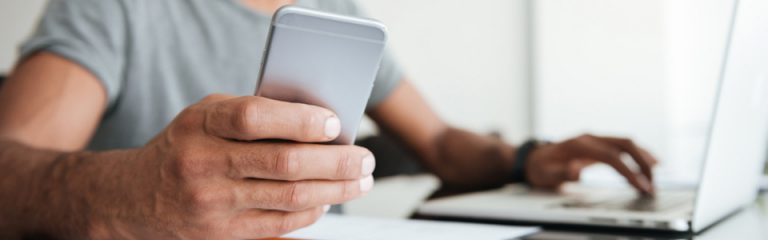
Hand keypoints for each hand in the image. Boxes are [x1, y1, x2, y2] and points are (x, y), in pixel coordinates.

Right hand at [88, 94, 375, 238]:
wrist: (131, 198)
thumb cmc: (184, 146)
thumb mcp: (205, 116)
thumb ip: (252, 113)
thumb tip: (318, 121)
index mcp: (201, 124)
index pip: (254, 118)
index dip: (299, 120)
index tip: (334, 122)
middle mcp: (203, 163)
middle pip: (284, 163)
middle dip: (336, 162)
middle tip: (364, 158)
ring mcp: (212, 203)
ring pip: (290, 197)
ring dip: (335, 189)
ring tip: (359, 180)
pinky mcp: (222, 234)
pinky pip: (280, 224)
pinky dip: (312, 211)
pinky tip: (329, 199)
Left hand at [525, 134, 657, 194]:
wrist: (533, 159)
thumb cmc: (540, 168)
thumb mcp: (545, 174)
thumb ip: (561, 173)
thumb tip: (577, 171)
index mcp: (579, 145)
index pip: (611, 156)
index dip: (628, 171)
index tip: (641, 186)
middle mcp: (589, 138)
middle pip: (624, 144)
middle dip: (642, 163)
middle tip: (652, 184)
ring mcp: (594, 139)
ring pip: (625, 143)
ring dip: (642, 158)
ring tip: (655, 176)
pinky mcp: (597, 144)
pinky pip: (621, 147)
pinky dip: (636, 154)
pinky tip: (649, 163)